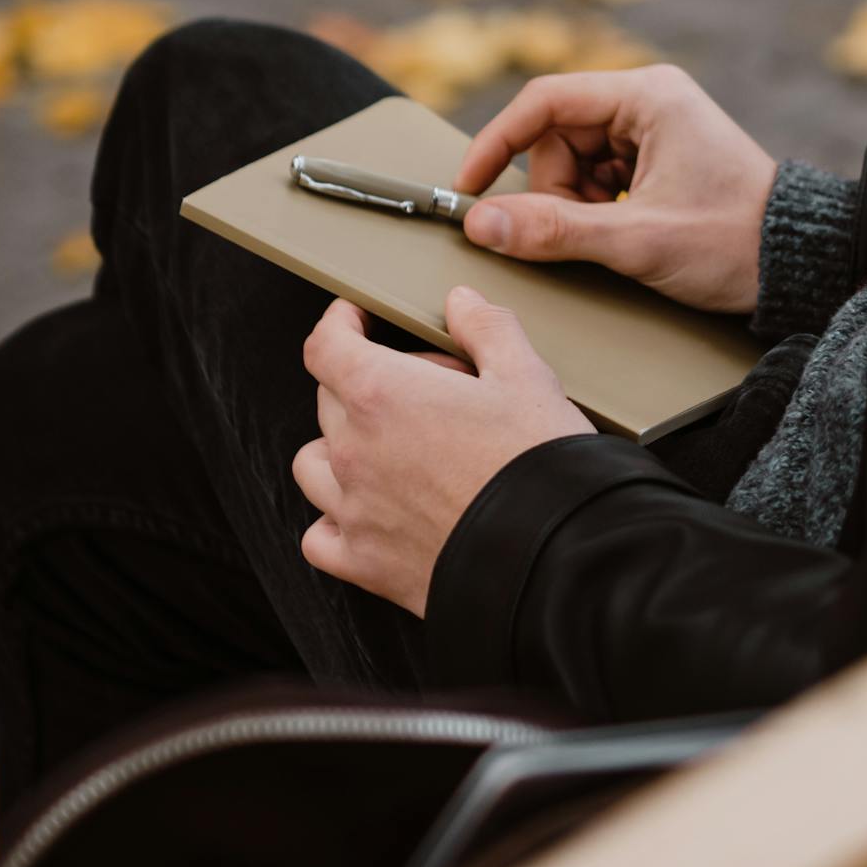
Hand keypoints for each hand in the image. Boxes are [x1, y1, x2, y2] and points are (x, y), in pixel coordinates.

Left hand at [293, 288, 592, 616]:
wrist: (552, 557)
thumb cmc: (538, 465)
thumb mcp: (526, 377)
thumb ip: (486, 329)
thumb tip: (461, 303)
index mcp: (383, 394)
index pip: (326, 344)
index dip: (339, 323)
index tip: (356, 320)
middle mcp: (355, 450)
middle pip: (329, 399)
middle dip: (366, 382)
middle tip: (425, 389)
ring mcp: (354, 510)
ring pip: (313, 464)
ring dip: (339, 448)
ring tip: (388, 449)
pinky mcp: (365, 563)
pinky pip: (319, 537)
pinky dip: (333, 521)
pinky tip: (369, 513)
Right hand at [454, 65, 776, 313]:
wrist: (798, 264)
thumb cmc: (733, 242)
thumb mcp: (636, 240)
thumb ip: (554, 231)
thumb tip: (481, 223)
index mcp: (648, 96)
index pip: (545, 102)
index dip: (497, 144)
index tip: (469, 188)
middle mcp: (650, 101)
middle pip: (557, 138)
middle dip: (555, 193)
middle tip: (585, 236)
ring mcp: (655, 129)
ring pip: (574, 163)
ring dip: (578, 207)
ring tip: (620, 238)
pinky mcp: (660, 157)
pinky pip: (599, 178)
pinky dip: (598, 210)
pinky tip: (628, 233)